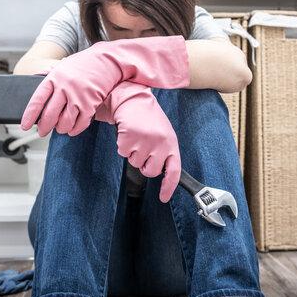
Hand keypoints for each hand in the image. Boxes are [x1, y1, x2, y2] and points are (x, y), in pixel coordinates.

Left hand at [21, 36, 189, 136]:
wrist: (107, 60)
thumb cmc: (84, 64)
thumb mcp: (62, 66)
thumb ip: (48, 75)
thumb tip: (34, 82)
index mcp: (54, 78)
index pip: (37, 100)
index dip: (29, 115)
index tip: (24, 125)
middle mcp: (65, 88)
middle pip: (49, 115)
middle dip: (43, 127)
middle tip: (41, 131)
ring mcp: (78, 97)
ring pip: (64, 122)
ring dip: (60, 129)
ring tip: (59, 128)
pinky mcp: (91, 104)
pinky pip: (80, 123)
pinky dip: (75, 129)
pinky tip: (72, 129)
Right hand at [95, 81, 180, 202]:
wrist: (134, 98)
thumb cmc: (148, 118)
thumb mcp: (163, 133)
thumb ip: (164, 151)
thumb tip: (162, 173)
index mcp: (171, 143)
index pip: (173, 171)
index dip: (168, 187)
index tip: (163, 198)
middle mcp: (160, 143)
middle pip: (151, 171)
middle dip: (144, 164)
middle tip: (143, 149)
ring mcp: (145, 141)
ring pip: (135, 162)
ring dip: (132, 152)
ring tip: (136, 136)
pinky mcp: (129, 137)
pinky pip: (123, 153)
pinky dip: (123, 146)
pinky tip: (128, 133)